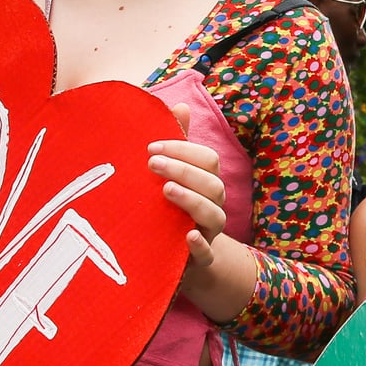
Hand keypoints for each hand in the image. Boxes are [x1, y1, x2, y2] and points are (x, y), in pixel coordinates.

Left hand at [151, 103, 224, 267]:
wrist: (171, 258)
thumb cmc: (168, 209)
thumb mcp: (170, 175)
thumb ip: (176, 144)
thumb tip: (180, 105)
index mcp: (206, 184)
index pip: (208, 160)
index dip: (183, 150)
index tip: (151, 146)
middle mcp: (212, 207)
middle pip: (213, 184)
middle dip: (184, 170)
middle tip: (152, 163)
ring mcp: (207, 233)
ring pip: (215, 216)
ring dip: (193, 200)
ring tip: (166, 190)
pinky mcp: (198, 260)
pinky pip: (207, 255)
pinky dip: (200, 245)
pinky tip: (187, 235)